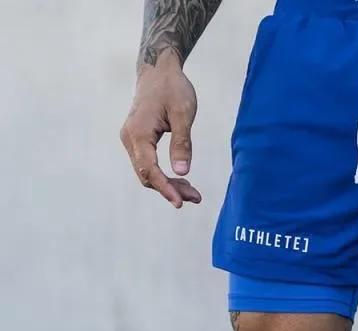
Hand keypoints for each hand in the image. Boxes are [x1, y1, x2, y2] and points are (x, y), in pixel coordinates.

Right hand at [120, 55, 202, 207]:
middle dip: (170, 190)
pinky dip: (164, 175)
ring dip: (168, 185)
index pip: (150, 169)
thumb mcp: (183, 114)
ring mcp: (131, 140)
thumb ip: (182, 143)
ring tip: (193, 193)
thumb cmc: (172, 88)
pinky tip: (183, 181)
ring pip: (147, 173)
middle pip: (147, 175)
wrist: (158, 70)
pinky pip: (148, 164)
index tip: (180, 203)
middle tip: (196, 198)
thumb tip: (182, 172)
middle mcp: (130, 138)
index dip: (165, 188)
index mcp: (139, 132)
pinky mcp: (137, 140)